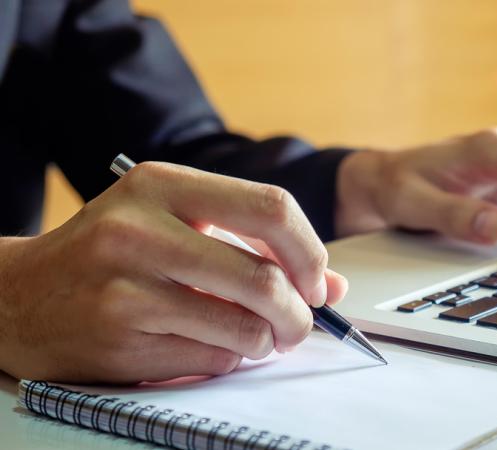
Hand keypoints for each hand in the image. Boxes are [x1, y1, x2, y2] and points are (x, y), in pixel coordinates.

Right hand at [0, 162, 346, 382]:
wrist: (19, 296)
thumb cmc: (110, 254)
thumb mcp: (177, 224)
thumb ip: (256, 246)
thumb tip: (332, 284)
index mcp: (163, 184)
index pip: (271, 208)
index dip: (309, 252)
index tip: (316, 280)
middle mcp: (141, 228)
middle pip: (264, 277)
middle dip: (299, 312)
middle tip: (300, 323)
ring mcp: (126, 285)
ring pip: (244, 327)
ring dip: (267, 341)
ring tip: (259, 337)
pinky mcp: (119, 337)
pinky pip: (212, 358)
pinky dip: (229, 358)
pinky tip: (212, 345)